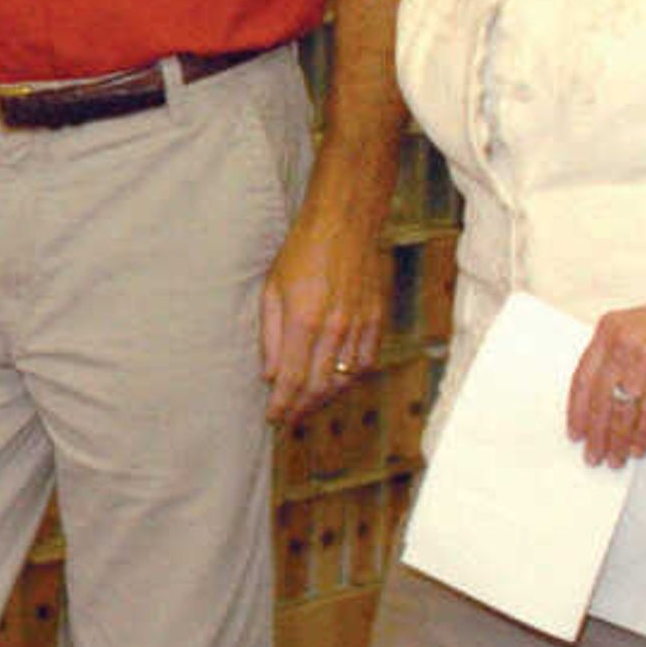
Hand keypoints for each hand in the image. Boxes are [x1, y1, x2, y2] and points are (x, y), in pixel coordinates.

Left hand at [258, 197, 387, 424]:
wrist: (344, 227)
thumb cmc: (300, 254)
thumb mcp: (272, 290)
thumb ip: (270, 336)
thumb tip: (270, 375)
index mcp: (303, 321)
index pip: (291, 379)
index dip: (282, 404)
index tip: (273, 418)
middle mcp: (334, 329)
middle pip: (318, 386)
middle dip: (301, 408)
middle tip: (288, 419)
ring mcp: (359, 326)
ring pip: (344, 380)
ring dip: (325, 399)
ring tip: (308, 406)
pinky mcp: (376, 321)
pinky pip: (365, 363)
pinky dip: (350, 380)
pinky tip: (336, 384)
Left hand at [567, 271, 645, 467]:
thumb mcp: (644, 332)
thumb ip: (623, 357)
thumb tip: (610, 402)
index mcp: (609, 328)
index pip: (583, 377)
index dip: (577, 409)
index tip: (574, 431)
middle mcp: (621, 340)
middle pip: (599, 396)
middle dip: (595, 432)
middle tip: (593, 456)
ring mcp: (644, 355)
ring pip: (622, 408)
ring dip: (617, 440)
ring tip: (614, 460)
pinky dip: (643, 435)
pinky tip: (639, 449)